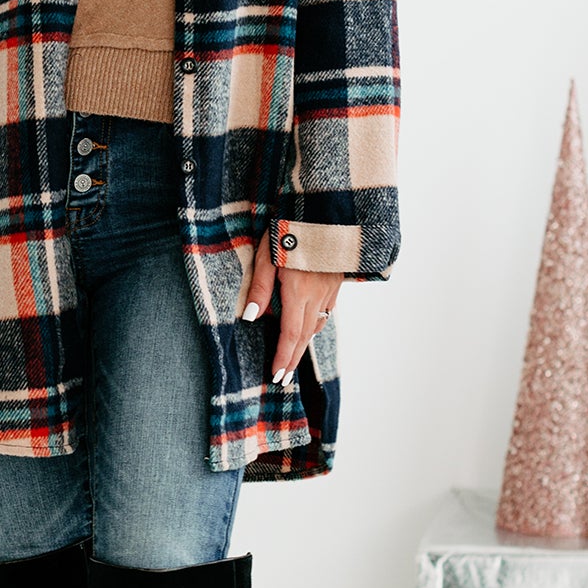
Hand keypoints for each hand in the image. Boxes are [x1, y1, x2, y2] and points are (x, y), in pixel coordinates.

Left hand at [240, 225, 343, 384]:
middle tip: (284, 377)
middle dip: (293, 358)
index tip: (277, 375)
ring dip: (305, 342)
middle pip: (304, 335)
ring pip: (318, 323)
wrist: (326, 210)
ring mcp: (330, 288)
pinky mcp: (337, 280)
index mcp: (298, 292)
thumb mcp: (268, 255)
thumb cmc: (291, 228)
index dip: (283, 357)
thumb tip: (251, 317)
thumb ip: (260, 287)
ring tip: (294, 355)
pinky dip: (317, 322)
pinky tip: (312, 323)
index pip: (289, 334)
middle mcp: (317, 295)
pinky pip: (327, 309)